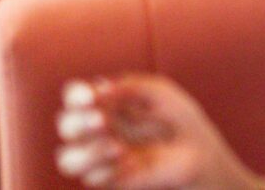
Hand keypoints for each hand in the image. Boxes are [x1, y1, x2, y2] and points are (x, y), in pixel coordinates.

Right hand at [55, 76, 261, 189]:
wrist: (199, 152)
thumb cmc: (178, 118)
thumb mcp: (160, 93)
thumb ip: (132, 85)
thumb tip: (100, 88)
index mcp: (106, 104)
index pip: (74, 96)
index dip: (75, 96)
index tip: (90, 96)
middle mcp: (97, 130)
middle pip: (65, 125)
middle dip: (78, 123)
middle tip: (102, 121)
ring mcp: (100, 157)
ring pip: (67, 159)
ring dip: (87, 152)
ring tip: (118, 147)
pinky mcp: (110, 179)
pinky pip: (91, 179)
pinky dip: (109, 170)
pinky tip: (132, 163)